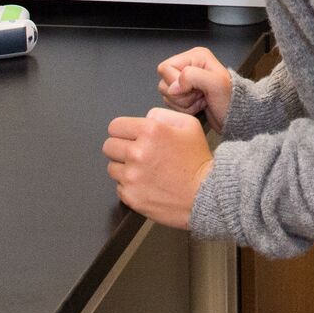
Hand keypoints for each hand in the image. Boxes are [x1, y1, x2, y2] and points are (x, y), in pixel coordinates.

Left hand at [102, 108, 213, 227]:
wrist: (205, 194)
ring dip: (124, 168)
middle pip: (108, 146)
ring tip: (144, 170)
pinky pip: (119, 187)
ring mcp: (132, 177)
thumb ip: (163, 115)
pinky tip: (147, 184)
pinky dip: (130, 186)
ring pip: (112, 167)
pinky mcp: (130, 196)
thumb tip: (145, 118)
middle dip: (121, 148)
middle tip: (137, 154)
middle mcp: (137, 153)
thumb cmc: (198, 160)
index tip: (130, 137)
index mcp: (150, 131)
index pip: (115, 126)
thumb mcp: (189, 125)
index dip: (123, 131)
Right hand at [158, 46, 232, 130]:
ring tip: (200, 99)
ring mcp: (186, 82)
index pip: (166, 67)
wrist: (236, 117)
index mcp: (195, 56)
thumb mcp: (216, 83)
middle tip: (199, 94)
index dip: (175, 82)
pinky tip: (199, 105)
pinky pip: (172, 104)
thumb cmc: (232, 99)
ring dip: (184, 103)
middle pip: (164, 83)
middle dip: (181, 95)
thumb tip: (173, 85)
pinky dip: (185, 109)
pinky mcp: (185, 95)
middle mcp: (189, 66)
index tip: (192, 88)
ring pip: (167, 95)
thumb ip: (193, 76)